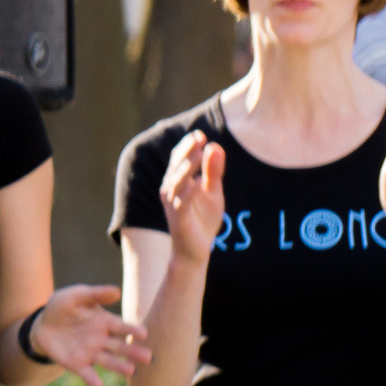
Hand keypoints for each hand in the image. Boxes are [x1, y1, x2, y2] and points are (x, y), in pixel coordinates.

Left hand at [23, 285, 151, 385]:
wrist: (43, 324)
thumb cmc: (63, 306)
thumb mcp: (76, 296)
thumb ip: (95, 294)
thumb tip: (116, 291)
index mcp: (105, 322)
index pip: (122, 327)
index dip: (133, 330)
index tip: (144, 334)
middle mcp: (102, 339)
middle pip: (120, 347)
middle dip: (134, 352)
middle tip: (148, 357)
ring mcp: (91, 353)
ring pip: (109, 361)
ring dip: (119, 367)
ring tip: (131, 371)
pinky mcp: (78, 364)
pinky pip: (87, 373)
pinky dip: (93, 380)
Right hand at [158, 130, 225, 266]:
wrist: (194, 251)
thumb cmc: (201, 220)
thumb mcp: (212, 192)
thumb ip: (213, 171)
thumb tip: (215, 146)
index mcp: (176, 182)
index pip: (179, 159)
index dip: (188, 146)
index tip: (201, 134)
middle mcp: (170, 191)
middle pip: (176, 166)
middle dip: (187, 151)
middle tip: (199, 137)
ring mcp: (173, 204)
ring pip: (177, 181)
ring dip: (188, 166)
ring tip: (199, 152)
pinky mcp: (179, 219)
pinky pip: (182, 202)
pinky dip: (190, 191)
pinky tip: (199, 182)